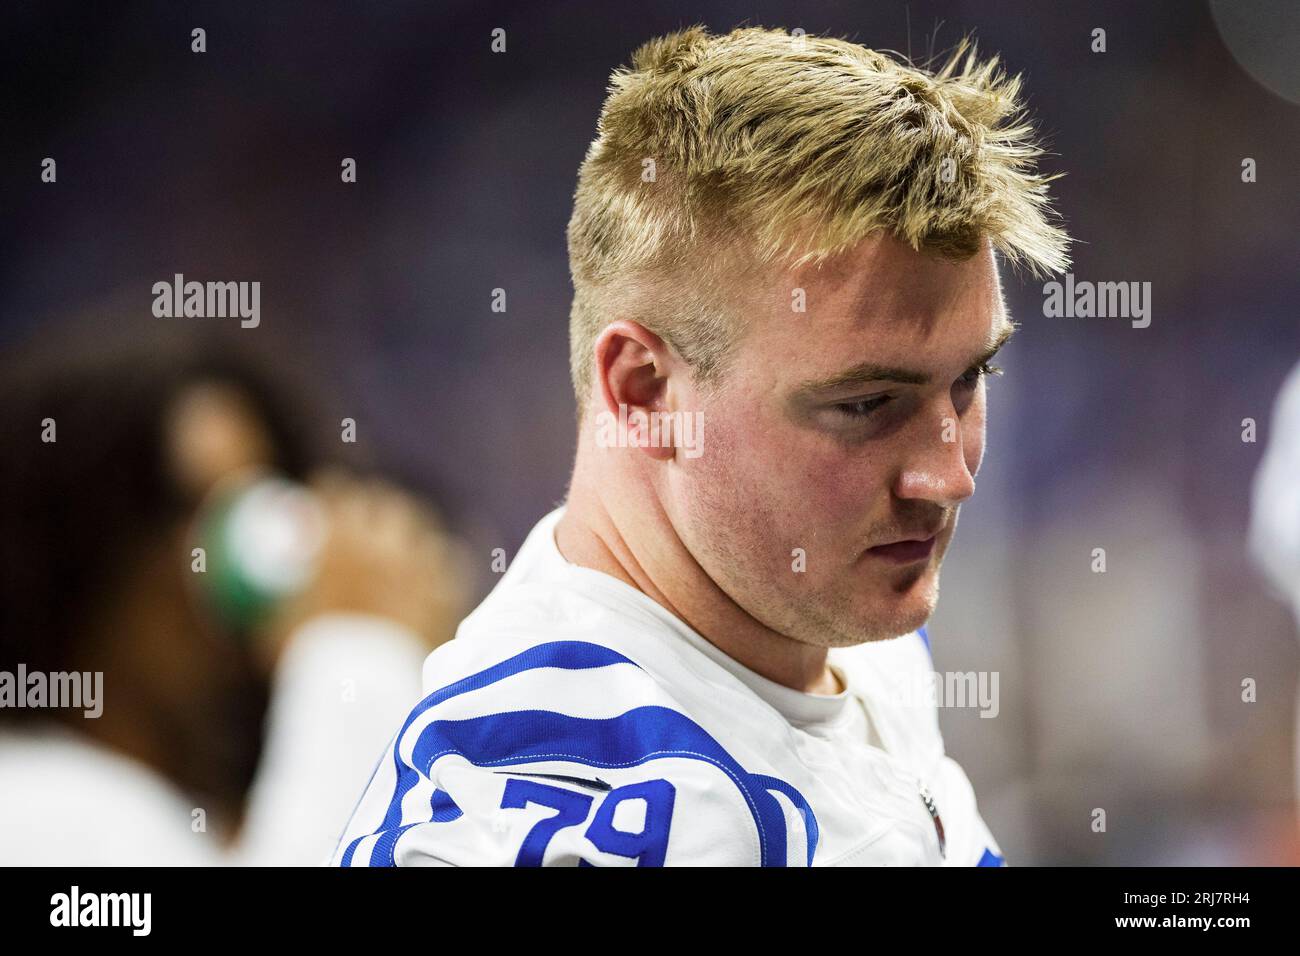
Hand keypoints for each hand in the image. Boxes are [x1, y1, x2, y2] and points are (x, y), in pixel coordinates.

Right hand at [257, 469, 471, 668]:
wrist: (363, 693)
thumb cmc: (310, 661)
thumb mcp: (274, 620)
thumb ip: (275, 585)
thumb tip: (258, 563)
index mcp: (336, 539)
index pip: (338, 490)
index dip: (334, 492)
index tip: (332, 498)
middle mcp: (380, 542)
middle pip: (383, 505)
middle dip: (374, 509)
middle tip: (369, 522)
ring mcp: (418, 565)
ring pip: (418, 530)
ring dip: (408, 535)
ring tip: (403, 550)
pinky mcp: (445, 590)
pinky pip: (449, 562)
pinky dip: (438, 566)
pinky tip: (432, 576)